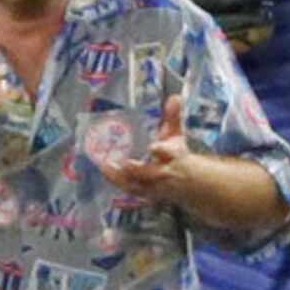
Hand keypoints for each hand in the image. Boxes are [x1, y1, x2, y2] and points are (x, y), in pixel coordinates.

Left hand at [98, 93, 196, 208]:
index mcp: (174, 156)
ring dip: (121, 177)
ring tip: (104, 167)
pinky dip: (117, 182)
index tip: (153, 147)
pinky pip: (130, 188)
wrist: (184, 182)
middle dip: (136, 169)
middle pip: (151, 173)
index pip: (169, 153)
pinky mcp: (145, 191)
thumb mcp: (176, 135)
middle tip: (121, 162)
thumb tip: (174, 97)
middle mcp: (164, 172)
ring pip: (139, 184)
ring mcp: (155, 185)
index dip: (161, 150)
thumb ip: (173, 117)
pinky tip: (104, 172)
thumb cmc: (176, 155)